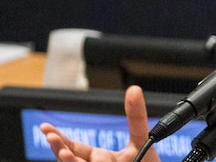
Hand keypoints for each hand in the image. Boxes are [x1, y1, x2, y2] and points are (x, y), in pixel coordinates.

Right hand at [40, 85, 159, 161]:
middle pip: (70, 159)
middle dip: (61, 150)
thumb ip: (135, 117)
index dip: (59, 139)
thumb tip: (134, 89)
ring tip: (67, 154)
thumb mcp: (141, 138)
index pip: (73, 148)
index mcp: (98, 157)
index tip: (46, 128)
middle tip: (54, 140)